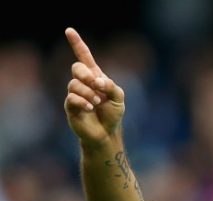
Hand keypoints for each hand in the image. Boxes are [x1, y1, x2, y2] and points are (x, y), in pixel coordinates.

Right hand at [63, 28, 125, 144]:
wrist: (106, 133)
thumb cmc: (113, 114)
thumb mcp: (119, 98)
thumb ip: (111, 86)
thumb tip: (98, 81)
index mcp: (95, 76)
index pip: (84, 57)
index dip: (77, 44)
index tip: (69, 31)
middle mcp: (83, 83)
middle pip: (77, 68)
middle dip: (86, 74)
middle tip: (97, 86)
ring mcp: (75, 94)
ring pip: (74, 84)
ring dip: (88, 92)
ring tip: (97, 102)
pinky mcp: (70, 106)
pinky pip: (72, 97)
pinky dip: (83, 101)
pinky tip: (91, 107)